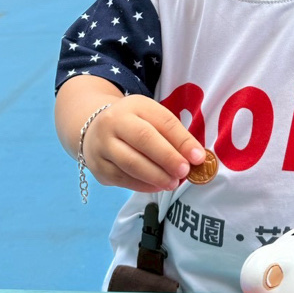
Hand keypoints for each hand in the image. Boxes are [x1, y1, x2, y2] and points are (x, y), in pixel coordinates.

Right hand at [82, 95, 205, 191]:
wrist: (95, 130)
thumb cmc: (135, 126)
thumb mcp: (153, 120)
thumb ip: (174, 136)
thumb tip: (197, 158)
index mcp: (136, 106)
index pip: (163, 120)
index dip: (182, 140)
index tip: (198, 157)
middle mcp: (115, 122)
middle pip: (143, 139)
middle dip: (167, 158)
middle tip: (184, 172)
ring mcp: (102, 144)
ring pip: (130, 162)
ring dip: (155, 176)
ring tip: (173, 183)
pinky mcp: (97, 166)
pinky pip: (122, 178)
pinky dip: (142, 185)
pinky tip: (157, 186)